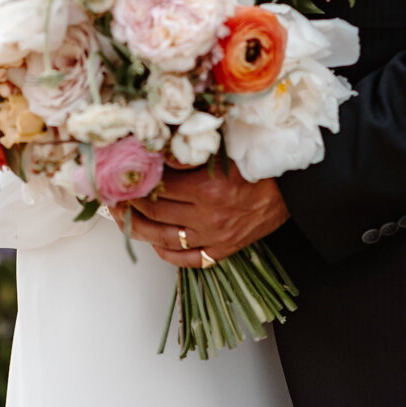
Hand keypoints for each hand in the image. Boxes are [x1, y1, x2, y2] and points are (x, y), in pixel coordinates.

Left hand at [125, 161, 289, 266]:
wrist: (292, 189)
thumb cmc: (258, 164)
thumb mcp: (225, 148)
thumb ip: (190, 150)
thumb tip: (154, 147)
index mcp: (207, 188)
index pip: (157, 185)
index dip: (136, 178)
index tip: (121, 171)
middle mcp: (208, 216)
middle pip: (153, 212)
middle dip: (128, 202)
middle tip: (113, 192)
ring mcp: (214, 237)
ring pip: (162, 238)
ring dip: (137, 227)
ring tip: (122, 216)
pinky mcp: (222, 251)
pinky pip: (186, 259)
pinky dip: (165, 251)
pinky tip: (154, 240)